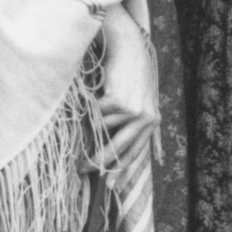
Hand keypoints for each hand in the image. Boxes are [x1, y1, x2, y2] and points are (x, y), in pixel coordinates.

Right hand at [95, 5, 157, 169]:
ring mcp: (135, 112)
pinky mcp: (121, 102)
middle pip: (119, 151)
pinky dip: (88, 110)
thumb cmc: (126, 71)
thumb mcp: (133, 99)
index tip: (109, 187)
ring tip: (80, 124)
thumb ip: (125, 122)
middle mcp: (147, 119)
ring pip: (102, 131)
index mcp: (152, 121)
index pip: (136, 153)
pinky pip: (96, 116)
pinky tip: (88, 99)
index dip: (121, 171)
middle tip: (81, 171)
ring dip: (88, 129)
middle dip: (99, 163)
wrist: (127, 45)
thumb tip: (103, 149)